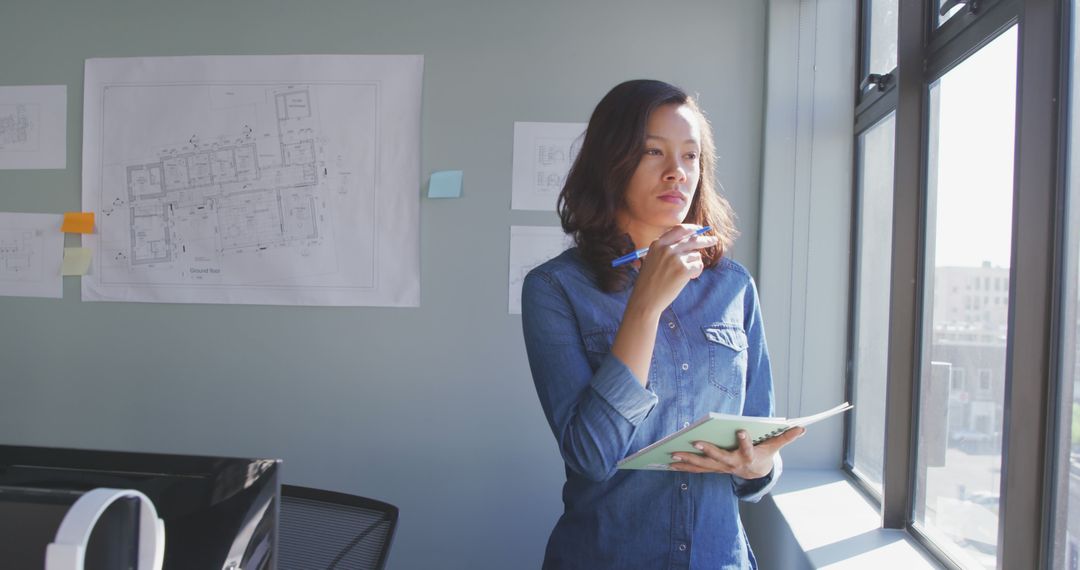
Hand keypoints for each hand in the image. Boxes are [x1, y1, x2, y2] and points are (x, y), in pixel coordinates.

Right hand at [629, 225, 717, 314]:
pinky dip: (696, 272)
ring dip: (694, 263)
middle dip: (705, 240)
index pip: (679, 229)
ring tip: (684, 274)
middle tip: (714, 241)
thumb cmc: (650, 281)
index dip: (692, 229)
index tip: (699, 230)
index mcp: (658, 244)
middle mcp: (667, 248)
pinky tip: (687, 278)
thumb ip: (667, 248)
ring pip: (696, 255)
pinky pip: (698, 266)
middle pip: (692, 239)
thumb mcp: (653, 258)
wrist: (645, 299)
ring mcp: (675, 259)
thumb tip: (691, 239)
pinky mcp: (683, 270)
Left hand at [668, 426, 805, 478]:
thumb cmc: (763, 454)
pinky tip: (670, 462)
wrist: (756, 474)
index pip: (747, 448)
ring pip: (703, 465)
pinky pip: (697, 468)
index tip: (741, 430)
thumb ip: (785, 437)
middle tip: (694, 441)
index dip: (745, 440)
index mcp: (748, 456)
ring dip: (688, 460)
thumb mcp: (774, 446)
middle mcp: (732, 463)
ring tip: (673, 454)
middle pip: (719, 457)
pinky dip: (684, 466)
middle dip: (707, 450)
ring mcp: (721, 468)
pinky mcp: (712, 469)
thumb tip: (802, 428)